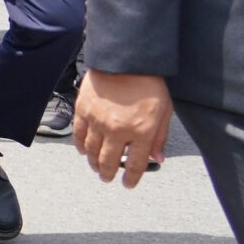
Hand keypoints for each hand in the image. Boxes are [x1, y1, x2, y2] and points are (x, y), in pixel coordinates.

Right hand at [73, 70, 172, 188]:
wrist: (126, 60)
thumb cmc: (149, 83)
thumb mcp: (164, 111)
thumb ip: (160, 137)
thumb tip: (157, 159)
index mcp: (142, 132)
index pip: (136, 165)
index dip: (131, 178)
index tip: (128, 184)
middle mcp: (118, 130)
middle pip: (110, 162)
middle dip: (109, 174)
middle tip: (108, 178)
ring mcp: (98, 121)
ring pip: (92, 152)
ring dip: (94, 163)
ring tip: (97, 167)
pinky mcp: (83, 111)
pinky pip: (79, 135)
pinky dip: (80, 147)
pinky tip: (84, 151)